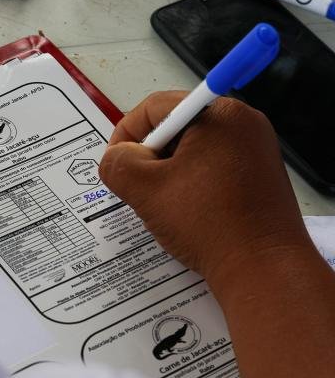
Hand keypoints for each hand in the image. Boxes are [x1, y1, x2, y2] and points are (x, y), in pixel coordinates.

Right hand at [99, 91, 312, 284]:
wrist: (263, 270)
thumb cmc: (211, 226)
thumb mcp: (146, 190)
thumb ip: (117, 164)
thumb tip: (115, 157)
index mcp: (220, 114)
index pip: (155, 107)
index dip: (127, 134)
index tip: (118, 164)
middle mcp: (243, 124)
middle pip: (175, 126)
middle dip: (150, 156)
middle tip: (141, 188)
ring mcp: (254, 149)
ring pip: (191, 149)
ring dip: (168, 173)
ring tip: (166, 204)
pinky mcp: (257, 174)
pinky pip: (211, 166)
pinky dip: (190, 183)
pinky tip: (187, 211)